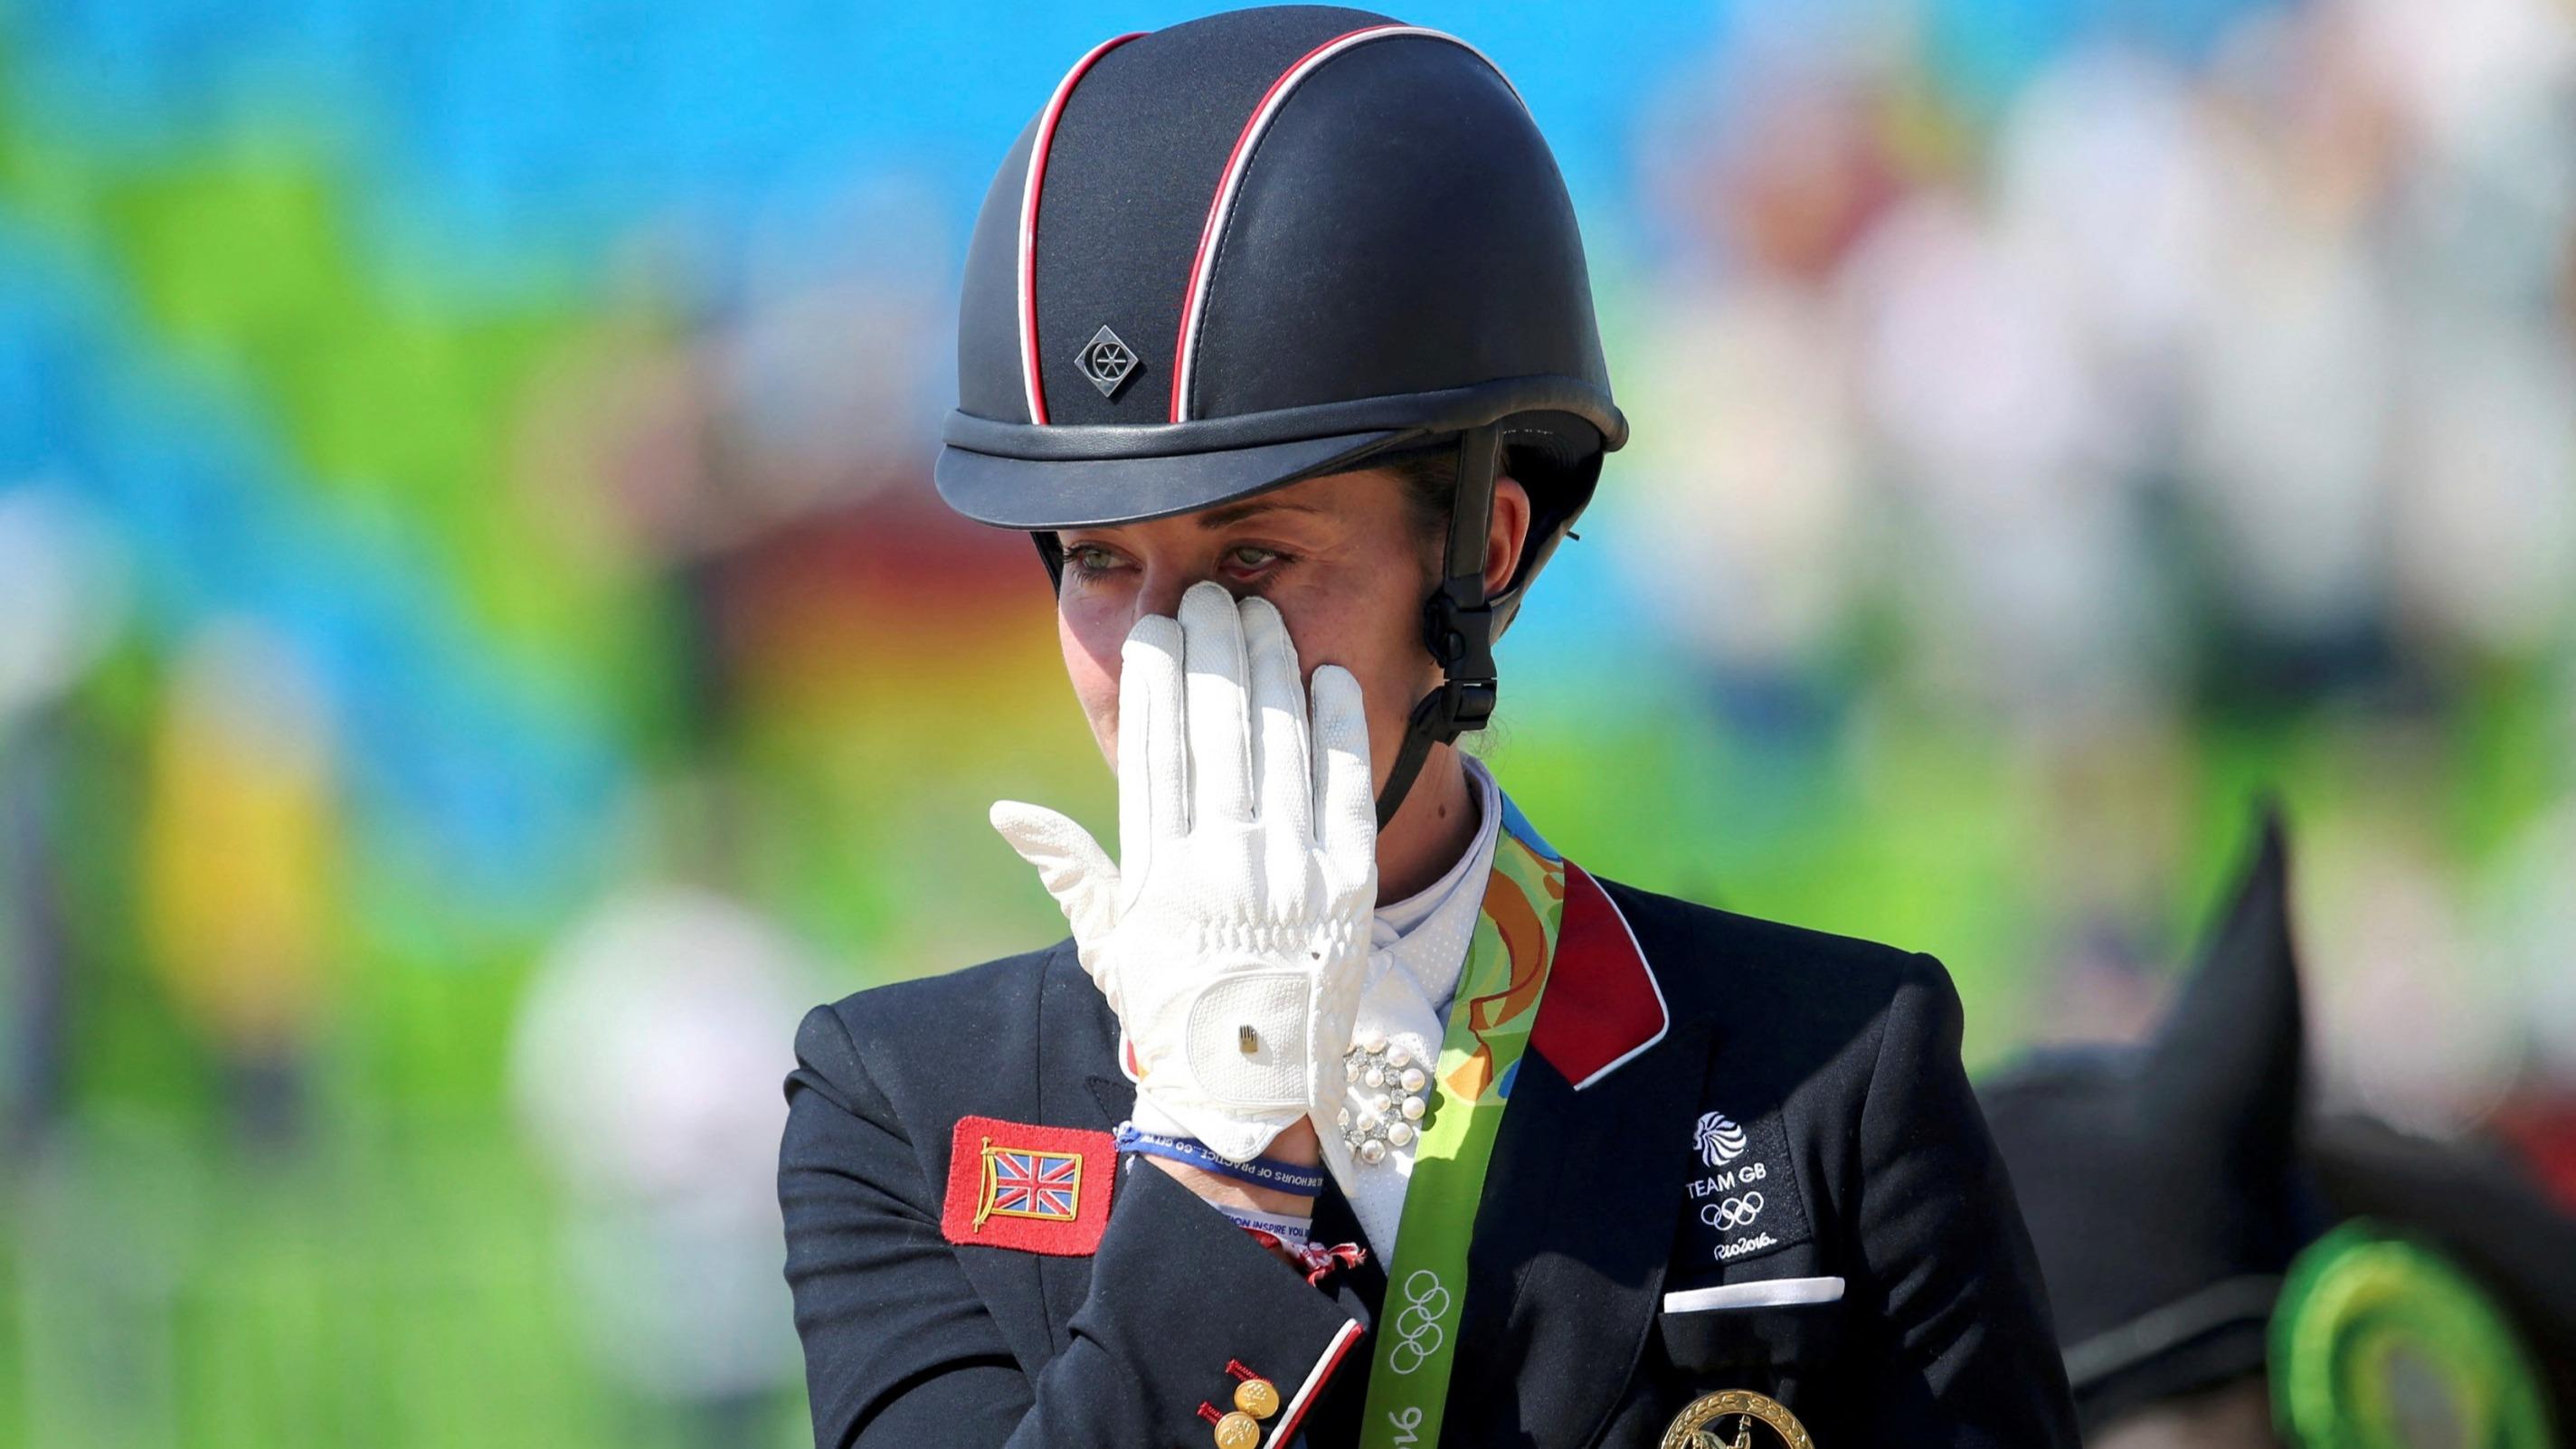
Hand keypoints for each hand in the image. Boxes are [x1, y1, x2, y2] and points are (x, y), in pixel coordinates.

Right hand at [990, 581, 1378, 1161]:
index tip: (1158, 629)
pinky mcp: (1350, 887)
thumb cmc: (1172, 1015)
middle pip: (1218, 730)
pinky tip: (1328, 676)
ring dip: (1271, 670)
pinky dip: (1339, 729)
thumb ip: (1068, 867)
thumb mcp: (1108, 945)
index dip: (1156, 680)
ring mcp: (1291, 872)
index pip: (1155, 749)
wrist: (1253, 1094)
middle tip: (1212, 596)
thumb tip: (1006, 810)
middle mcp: (1224, 863)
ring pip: (1280, 745)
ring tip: (1261, 614)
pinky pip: (1347, 790)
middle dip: (1214, 651)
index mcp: (1160, 871)